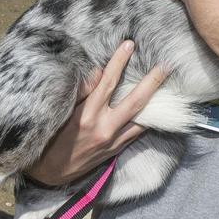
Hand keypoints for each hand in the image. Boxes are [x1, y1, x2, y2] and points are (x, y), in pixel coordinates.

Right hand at [23, 40, 168, 186]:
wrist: (49, 173)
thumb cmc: (51, 139)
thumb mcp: (60, 114)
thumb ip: (81, 92)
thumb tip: (98, 72)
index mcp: (87, 115)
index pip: (107, 83)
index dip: (119, 62)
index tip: (129, 45)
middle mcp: (104, 128)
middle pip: (135, 101)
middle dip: (152, 82)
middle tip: (165, 66)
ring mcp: (113, 141)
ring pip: (142, 120)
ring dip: (156, 103)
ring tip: (168, 87)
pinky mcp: (116, 150)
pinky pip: (137, 133)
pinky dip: (146, 120)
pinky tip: (155, 110)